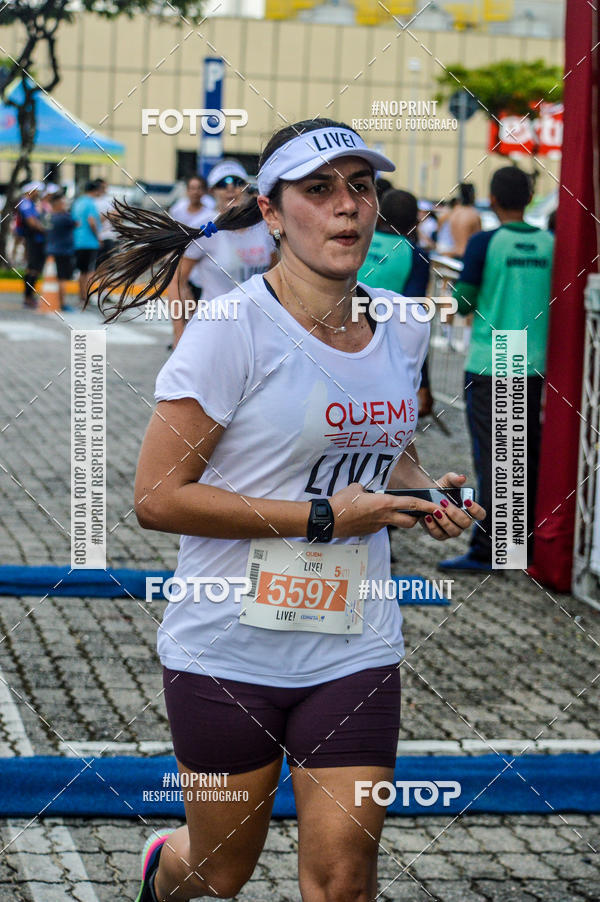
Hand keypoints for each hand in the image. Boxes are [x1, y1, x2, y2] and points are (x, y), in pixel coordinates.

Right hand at [329, 483, 455, 537]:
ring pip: (394, 524)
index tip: (437, 507)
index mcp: (384, 503)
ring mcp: (377, 527)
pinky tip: (366, 515)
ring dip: (396, 519)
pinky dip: (378, 520)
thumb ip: (368, 488)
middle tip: (414, 511)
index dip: (427, 506)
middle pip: (409, 522)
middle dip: (415, 518)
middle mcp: (384, 517)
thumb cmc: (342, 502)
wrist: (328, 520)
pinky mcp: (369, 532)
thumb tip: (368, 490)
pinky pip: (379, 526)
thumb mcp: (356, 488)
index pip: (412, 504)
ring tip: (385, 510)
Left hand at [420, 472, 485, 540]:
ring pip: (454, 532)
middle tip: (443, 503)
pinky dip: (433, 526)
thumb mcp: (447, 481)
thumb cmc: (441, 489)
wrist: (424, 496)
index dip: (476, 510)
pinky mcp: (440, 534)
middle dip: (455, 513)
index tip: (467, 501)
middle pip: (466, 523)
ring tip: (435, 511)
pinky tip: (428, 517)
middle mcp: (462, 522)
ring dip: (445, 521)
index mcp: (469, 510)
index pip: (480, 514)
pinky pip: (439, 535)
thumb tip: (462, 478)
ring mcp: (452, 530)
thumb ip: (455, 479)